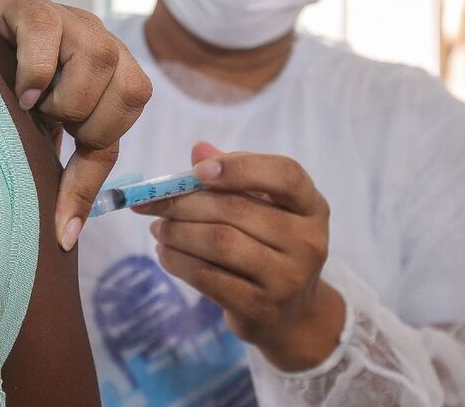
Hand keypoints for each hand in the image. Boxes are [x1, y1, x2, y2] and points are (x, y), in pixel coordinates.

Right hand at [0, 0, 152, 249]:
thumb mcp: (31, 129)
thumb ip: (55, 163)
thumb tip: (64, 236)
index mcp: (107, 78)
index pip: (123, 130)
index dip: (90, 182)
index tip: (61, 230)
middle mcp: (98, 44)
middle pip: (135, 90)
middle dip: (92, 127)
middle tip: (48, 131)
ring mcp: (68, 21)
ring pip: (102, 58)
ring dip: (66, 98)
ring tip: (31, 107)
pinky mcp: (29, 5)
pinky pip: (48, 30)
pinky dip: (37, 68)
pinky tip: (19, 91)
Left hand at [134, 142, 345, 371]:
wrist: (290, 315)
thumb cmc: (269, 247)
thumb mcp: (263, 208)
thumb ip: (234, 176)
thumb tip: (199, 150)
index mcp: (312, 206)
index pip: (285, 175)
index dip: (240, 168)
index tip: (198, 171)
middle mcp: (309, 241)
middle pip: (238, 209)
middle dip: (185, 201)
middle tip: (152, 201)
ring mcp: (288, 278)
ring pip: (220, 242)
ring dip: (178, 231)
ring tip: (157, 228)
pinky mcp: (261, 308)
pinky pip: (209, 277)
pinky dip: (178, 261)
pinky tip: (165, 252)